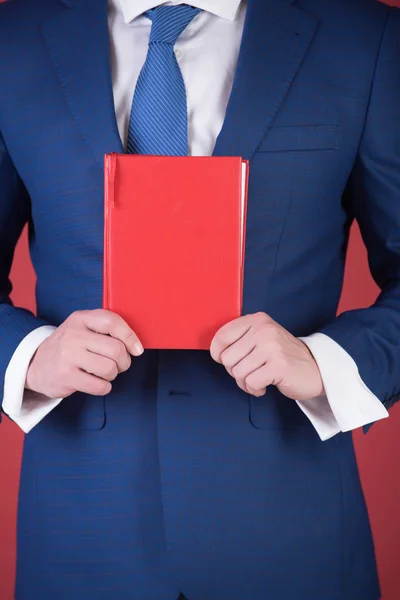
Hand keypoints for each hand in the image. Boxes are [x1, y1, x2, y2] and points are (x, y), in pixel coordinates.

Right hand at [25, 309, 143, 397]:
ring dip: (113, 375)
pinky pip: (100, 386)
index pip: (112, 322)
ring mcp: (68, 356)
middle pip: (116, 349)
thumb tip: (136, 347)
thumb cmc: (69, 346)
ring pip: (110, 368)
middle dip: (124, 361)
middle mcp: (73, 335)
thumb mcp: (82, 328)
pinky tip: (97, 383)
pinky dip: (104, 387)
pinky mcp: (66, 376)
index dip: (130, 336)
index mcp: (80, 319)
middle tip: (118, 364)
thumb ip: (107, 329)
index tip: (137, 349)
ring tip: (104, 373)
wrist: (35, 365)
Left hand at [210, 312, 323, 400]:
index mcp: (257, 320)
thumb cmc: (282, 357)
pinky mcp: (278, 366)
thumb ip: (240, 339)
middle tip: (251, 372)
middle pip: (227, 358)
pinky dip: (254, 389)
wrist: (316, 369)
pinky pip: (250, 383)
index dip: (218, 354)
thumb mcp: (262, 338)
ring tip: (259, 379)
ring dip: (245, 382)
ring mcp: (272, 347)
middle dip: (235, 371)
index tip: (229, 361)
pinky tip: (265, 385)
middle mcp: (263, 329)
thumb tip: (216, 353)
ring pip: (238, 373)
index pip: (222, 336)